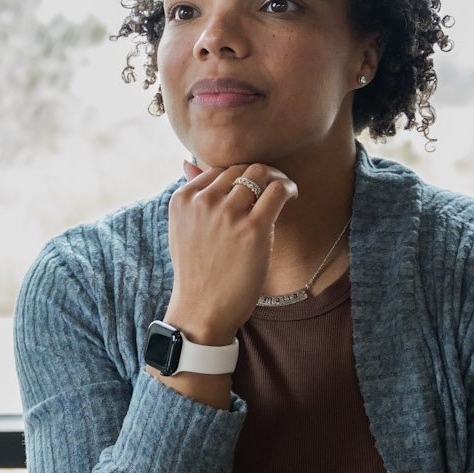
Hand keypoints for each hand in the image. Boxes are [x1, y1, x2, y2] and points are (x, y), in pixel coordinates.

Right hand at [164, 161, 295, 345]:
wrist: (202, 311)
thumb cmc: (196, 273)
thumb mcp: (182, 230)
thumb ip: (190, 197)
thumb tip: (188, 161)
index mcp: (182, 200)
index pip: (216, 169)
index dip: (237, 177)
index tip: (250, 189)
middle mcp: (203, 202)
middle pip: (239, 168)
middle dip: (258, 174)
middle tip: (271, 187)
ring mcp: (227, 214)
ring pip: (260, 173)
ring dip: (275, 178)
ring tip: (283, 192)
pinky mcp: (253, 228)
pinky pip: (278, 191)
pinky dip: (289, 188)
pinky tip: (292, 197)